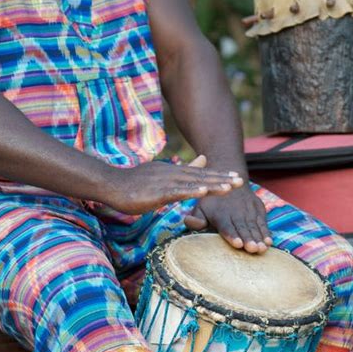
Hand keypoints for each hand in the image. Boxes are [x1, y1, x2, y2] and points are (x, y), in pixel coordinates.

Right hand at [105, 155, 243, 214]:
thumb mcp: (161, 175)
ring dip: (212, 185)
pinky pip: (177, 192)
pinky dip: (191, 191)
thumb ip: (183, 170)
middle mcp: (172, 173)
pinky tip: (204, 192)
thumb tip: (203, 159)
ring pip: (193, 184)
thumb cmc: (135, 184)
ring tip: (229, 188)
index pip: (201, 174)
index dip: (219, 176)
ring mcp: (164, 182)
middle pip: (201, 177)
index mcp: (174, 171)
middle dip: (222, 180)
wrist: (111, 185)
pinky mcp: (156, 192)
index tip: (236, 178)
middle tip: (241, 182)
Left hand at [184, 184, 271, 253]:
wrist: (231, 180)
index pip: (226, 226)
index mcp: (220, 213)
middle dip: (248, 238)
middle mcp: (235, 211)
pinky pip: (262, 222)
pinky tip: (269, 242)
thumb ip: (195, 219)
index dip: (231, 235)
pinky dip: (266, 232)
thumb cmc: (211, 202)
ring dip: (258, 238)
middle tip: (252, 249)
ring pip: (253, 226)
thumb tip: (188, 222)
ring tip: (262, 248)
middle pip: (242, 227)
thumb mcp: (200, 207)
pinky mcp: (258, 209)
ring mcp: (248, 210)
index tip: (237, 243)